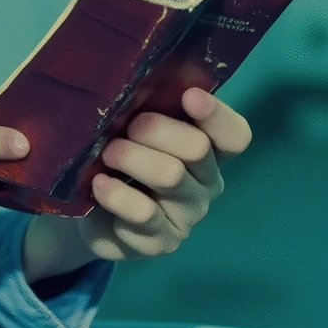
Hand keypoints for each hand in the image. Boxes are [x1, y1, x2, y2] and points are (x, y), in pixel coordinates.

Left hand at [81, 87, 250, 260]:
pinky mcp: (161, 242)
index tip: (189, 96)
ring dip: (133, 157)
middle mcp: (207, 184)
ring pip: (170, 176)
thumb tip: (138, 84)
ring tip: (107, 153)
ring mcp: (187, 216)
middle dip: (157, 129)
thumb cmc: (121, 160)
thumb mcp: (136, 131)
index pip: (235, 135)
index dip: (217, 115)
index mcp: (210, 152)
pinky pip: (143, 214)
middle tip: (125, 127)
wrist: (92, 213)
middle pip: (197, 148)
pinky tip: (99, 185)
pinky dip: (117, 194)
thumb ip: (149, 110)